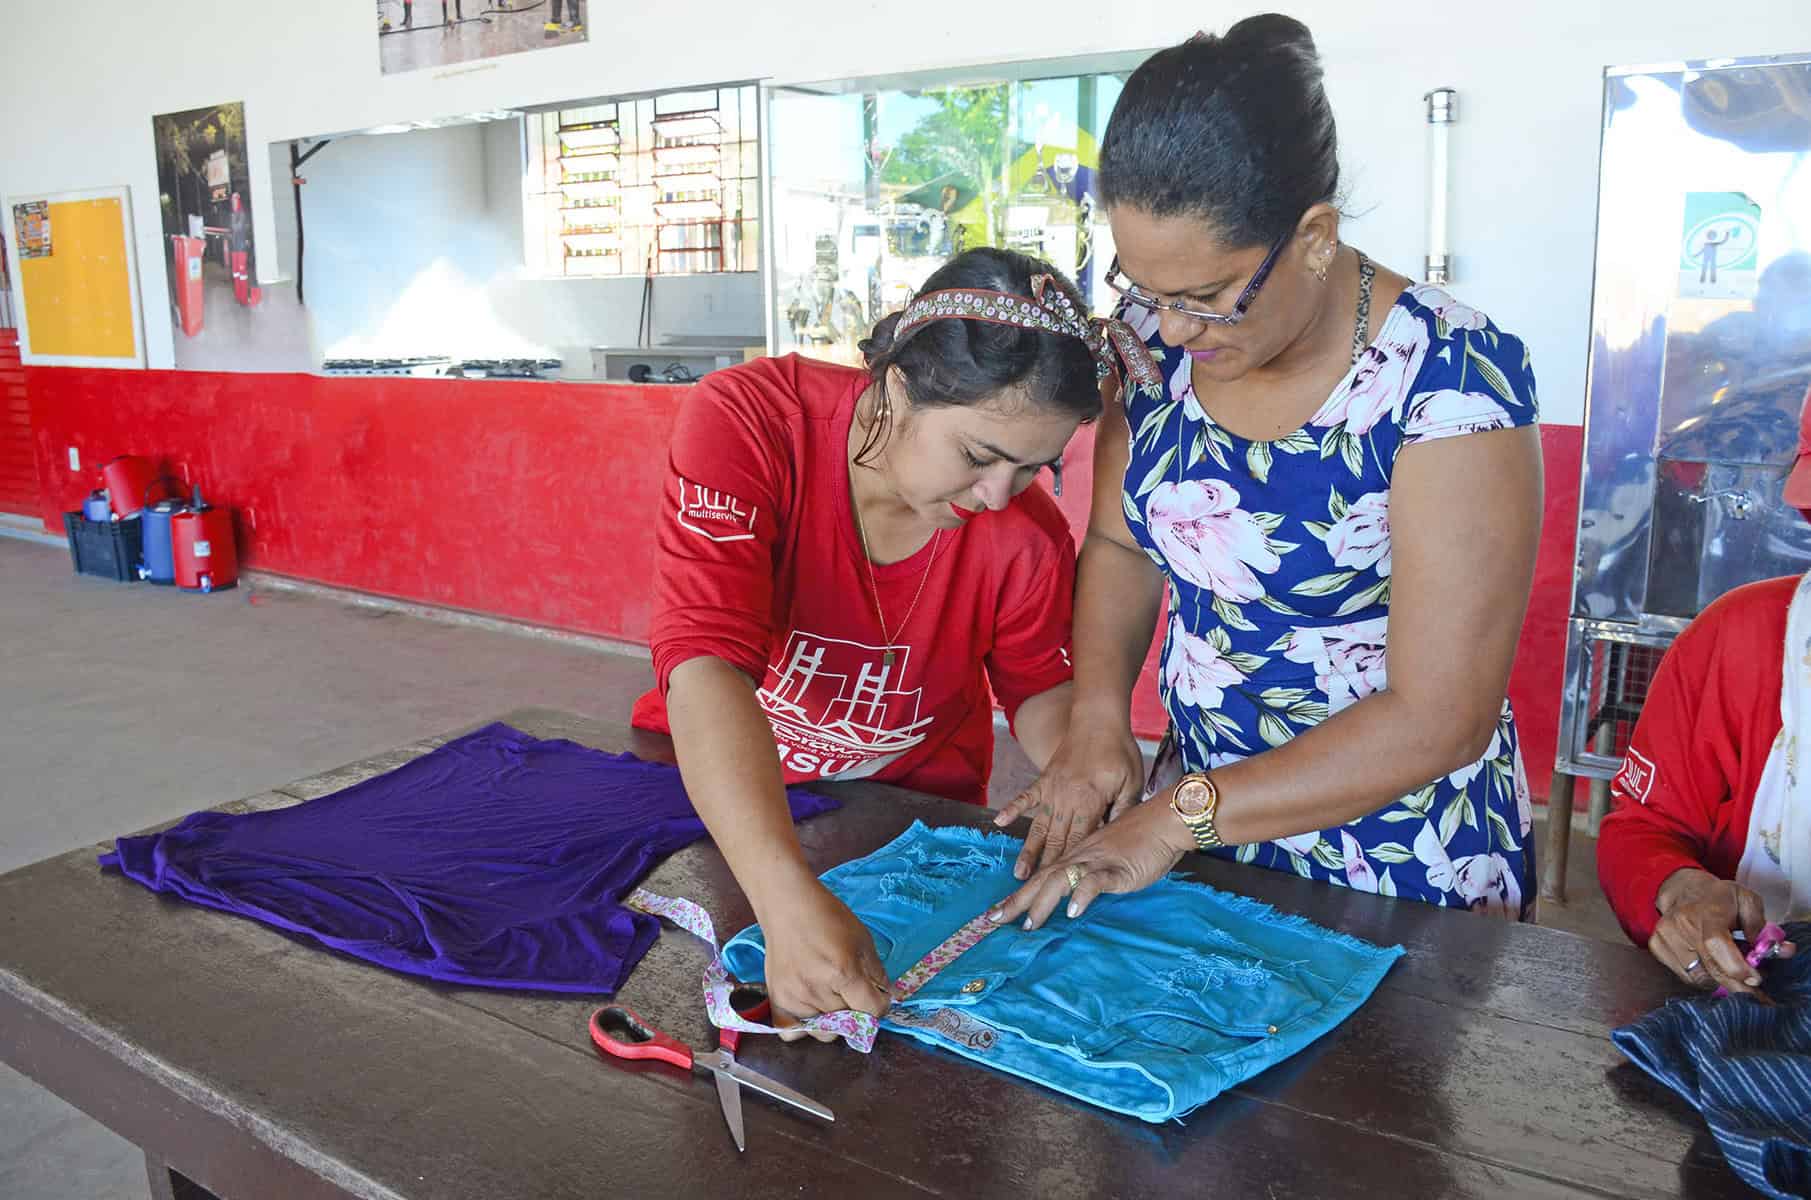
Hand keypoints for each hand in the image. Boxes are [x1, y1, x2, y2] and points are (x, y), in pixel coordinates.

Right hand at [756, 879, 890, 1040]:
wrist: (789, 906)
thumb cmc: (828, 918)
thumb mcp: (863, 940)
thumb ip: (876, 973)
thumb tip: (885, 997)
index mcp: (844, 973)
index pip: (872, 1011)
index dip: (880, 1004)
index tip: (877, 996)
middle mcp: (818, 990)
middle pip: (849, 1023)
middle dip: (855, 1010)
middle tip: (849, 989)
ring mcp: (795, 998)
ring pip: (824, 1032)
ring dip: (831, 1020)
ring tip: (828, 995)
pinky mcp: (777, 1000)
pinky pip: (792, 1033)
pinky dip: (803, 1026)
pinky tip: (809, 1008)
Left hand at [987, 795, 1193, 930]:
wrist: (1163, 821)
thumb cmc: (1139, 841)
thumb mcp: (1108, 859)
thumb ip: (1091, 875)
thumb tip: (1075, 897)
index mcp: (1076, 856)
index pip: (1041, 877)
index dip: (1018, 895)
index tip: (997, 913)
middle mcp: (1079, 857)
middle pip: (1042, 880)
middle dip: (1016, 901)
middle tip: (993, 920)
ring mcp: (1097, 862)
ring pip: (1062, 880)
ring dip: (1043, 902)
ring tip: (1029, 925)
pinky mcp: (1117, 869)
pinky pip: (1096, 881)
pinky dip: (1083, 895)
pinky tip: (1073, 912)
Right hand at [994, 718, 1144, 879]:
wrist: (1098, 718)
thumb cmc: (1119, 751)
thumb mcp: (1131, 782)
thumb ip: (1123, 810)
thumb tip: (1116, 838)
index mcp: (1089, 802)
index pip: (1079, 842)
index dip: (1071, 868)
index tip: (1064, 890)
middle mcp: (1066, 799)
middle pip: (1056, 841)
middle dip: (1046, 870)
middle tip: (1035, 894)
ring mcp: (1052, 789)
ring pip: (1039, 826)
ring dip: (1029, 851)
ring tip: (1019, 874)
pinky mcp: (1044, 779)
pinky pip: (1025, 797)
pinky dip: (1012, 810)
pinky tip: (1001, 824)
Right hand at [1649, 869, 1796, 996]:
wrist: (1682, 890)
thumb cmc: (1719, 898)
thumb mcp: (1747, 901)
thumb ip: (1761, 926)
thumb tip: (1780, 950)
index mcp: (1705, 911)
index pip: (1715, 943)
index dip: (1735, 967)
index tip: (1755, 978)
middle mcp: (1680, 923)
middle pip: (1709, 967)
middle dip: (1736, 983)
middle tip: (1753, 988)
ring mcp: (1664, 936)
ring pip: (1698, 977)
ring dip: (1719, 980)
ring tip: (1730, 970)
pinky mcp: (1656, 947)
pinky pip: (1685, 976)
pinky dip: (1702, 977)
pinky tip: (1709, 965)